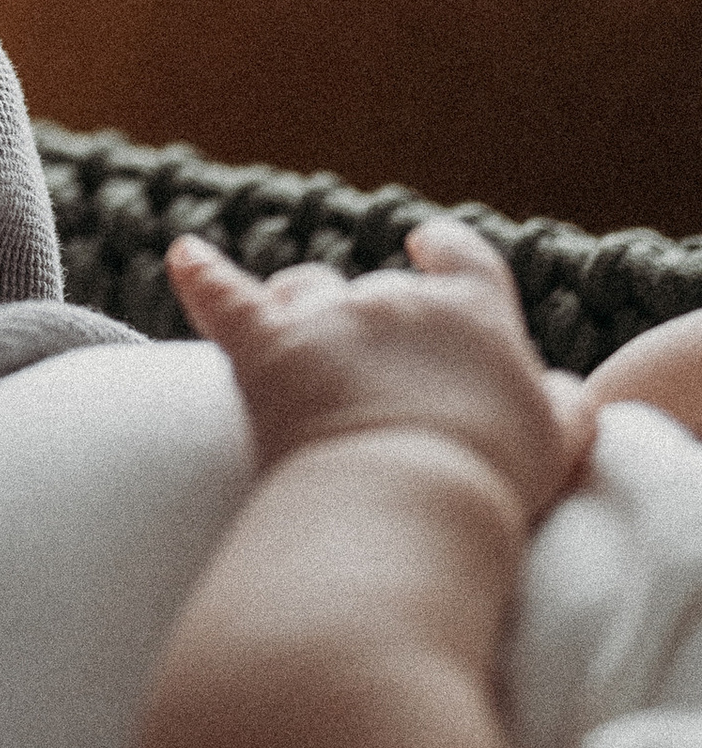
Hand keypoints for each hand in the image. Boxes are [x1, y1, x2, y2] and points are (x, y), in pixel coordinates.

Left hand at [169, 219, 592, 526]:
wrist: (408, 500)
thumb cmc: (490, 480)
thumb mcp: (557, 443)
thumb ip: (563, 405)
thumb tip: (556, 386)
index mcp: (471, 312)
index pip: (463, 257)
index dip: (445, 251)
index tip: (427, 247)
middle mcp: (394, 299)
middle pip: (375, 289)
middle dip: (370, 324)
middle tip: (373, 381)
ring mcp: (324, 318)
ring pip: (301, 289)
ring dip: (299, 310)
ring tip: (299, 350)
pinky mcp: (262, 347)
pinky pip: (222, 297)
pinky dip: (201, 275)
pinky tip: (184, 257)